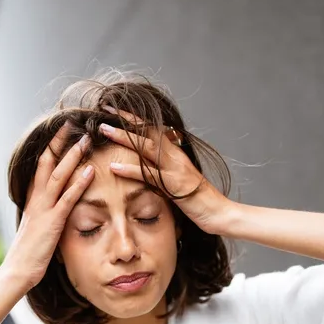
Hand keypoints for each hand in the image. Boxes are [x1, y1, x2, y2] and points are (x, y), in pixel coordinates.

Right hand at [3, 122, 95, 287]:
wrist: (17, 270)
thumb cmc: (28, 254)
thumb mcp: (37, 228)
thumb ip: (45, 214)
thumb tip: (55, 208)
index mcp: (32, 200)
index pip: (41, 167)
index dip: (50, 149)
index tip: (61, 133)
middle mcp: (36, 199)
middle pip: (47, 163)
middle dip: (59, 142)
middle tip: (71, 123)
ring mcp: (43, 209)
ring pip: (58, 175)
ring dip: (72, 156)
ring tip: (85, 140)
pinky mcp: (52, 222)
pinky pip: (67, 199)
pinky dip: (79, 184)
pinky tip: (89, 171)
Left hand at [99, 106, 232, 233]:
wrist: (220, 213)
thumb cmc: (199, 201)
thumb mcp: (178, 182)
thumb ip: (163, 173)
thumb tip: (147, 169)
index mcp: (176, 154)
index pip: (153, 130)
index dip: (135, 119)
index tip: (116, 110)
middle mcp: (176, 156)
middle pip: (148, 131)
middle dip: (126, 120)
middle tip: (105, 110)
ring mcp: (176, 169)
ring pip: (147, 147)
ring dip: (124, 137)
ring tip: (104, 130)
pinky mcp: (175, 185)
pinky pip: (149, 174)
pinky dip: (131, 169)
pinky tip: (114, 167)